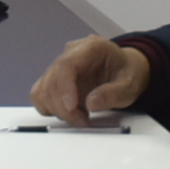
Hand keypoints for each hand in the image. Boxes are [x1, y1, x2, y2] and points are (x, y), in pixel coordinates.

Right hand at [29, 36, 148, 124]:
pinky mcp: (54, 79)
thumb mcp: (129, 85)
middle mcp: (70, 54)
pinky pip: (40, 94)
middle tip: (83, 120)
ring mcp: (60, 66)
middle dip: (64, 106)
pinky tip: (69, 112)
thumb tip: (90, 103)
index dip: (64, 88)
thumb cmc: (128, 73)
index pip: (66, 65)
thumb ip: (112, 94)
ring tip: (80, 117)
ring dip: (57, 109)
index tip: (71, 107)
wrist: (127, 70)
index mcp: (90, 48)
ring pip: (43, 89)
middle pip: (52, 80)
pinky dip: (50, 108)